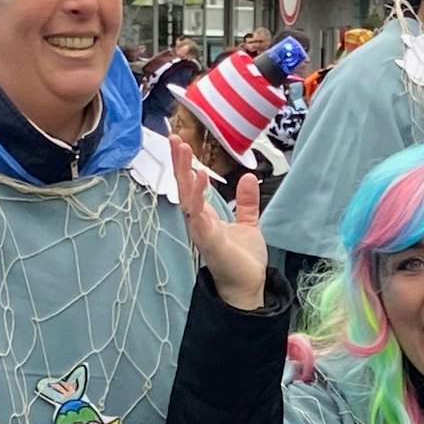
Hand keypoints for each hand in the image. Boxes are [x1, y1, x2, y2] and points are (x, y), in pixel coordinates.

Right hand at [172, 135, 267, 309]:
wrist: (248, 286)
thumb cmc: (243, 259)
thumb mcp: (248, 223)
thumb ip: (247, 202)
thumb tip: (249, 178)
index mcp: (205, 216)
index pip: (190, 185)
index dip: (184, 164)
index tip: (181, 142)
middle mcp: (198, 221)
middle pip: (183, 187)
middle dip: (178, 163)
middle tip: (174, 138)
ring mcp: (201, 231)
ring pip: (186, 198)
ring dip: (184, 174)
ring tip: (184, 150)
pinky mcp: (208, 240)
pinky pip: (198, 215)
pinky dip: (197, 196)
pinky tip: (200, 177)